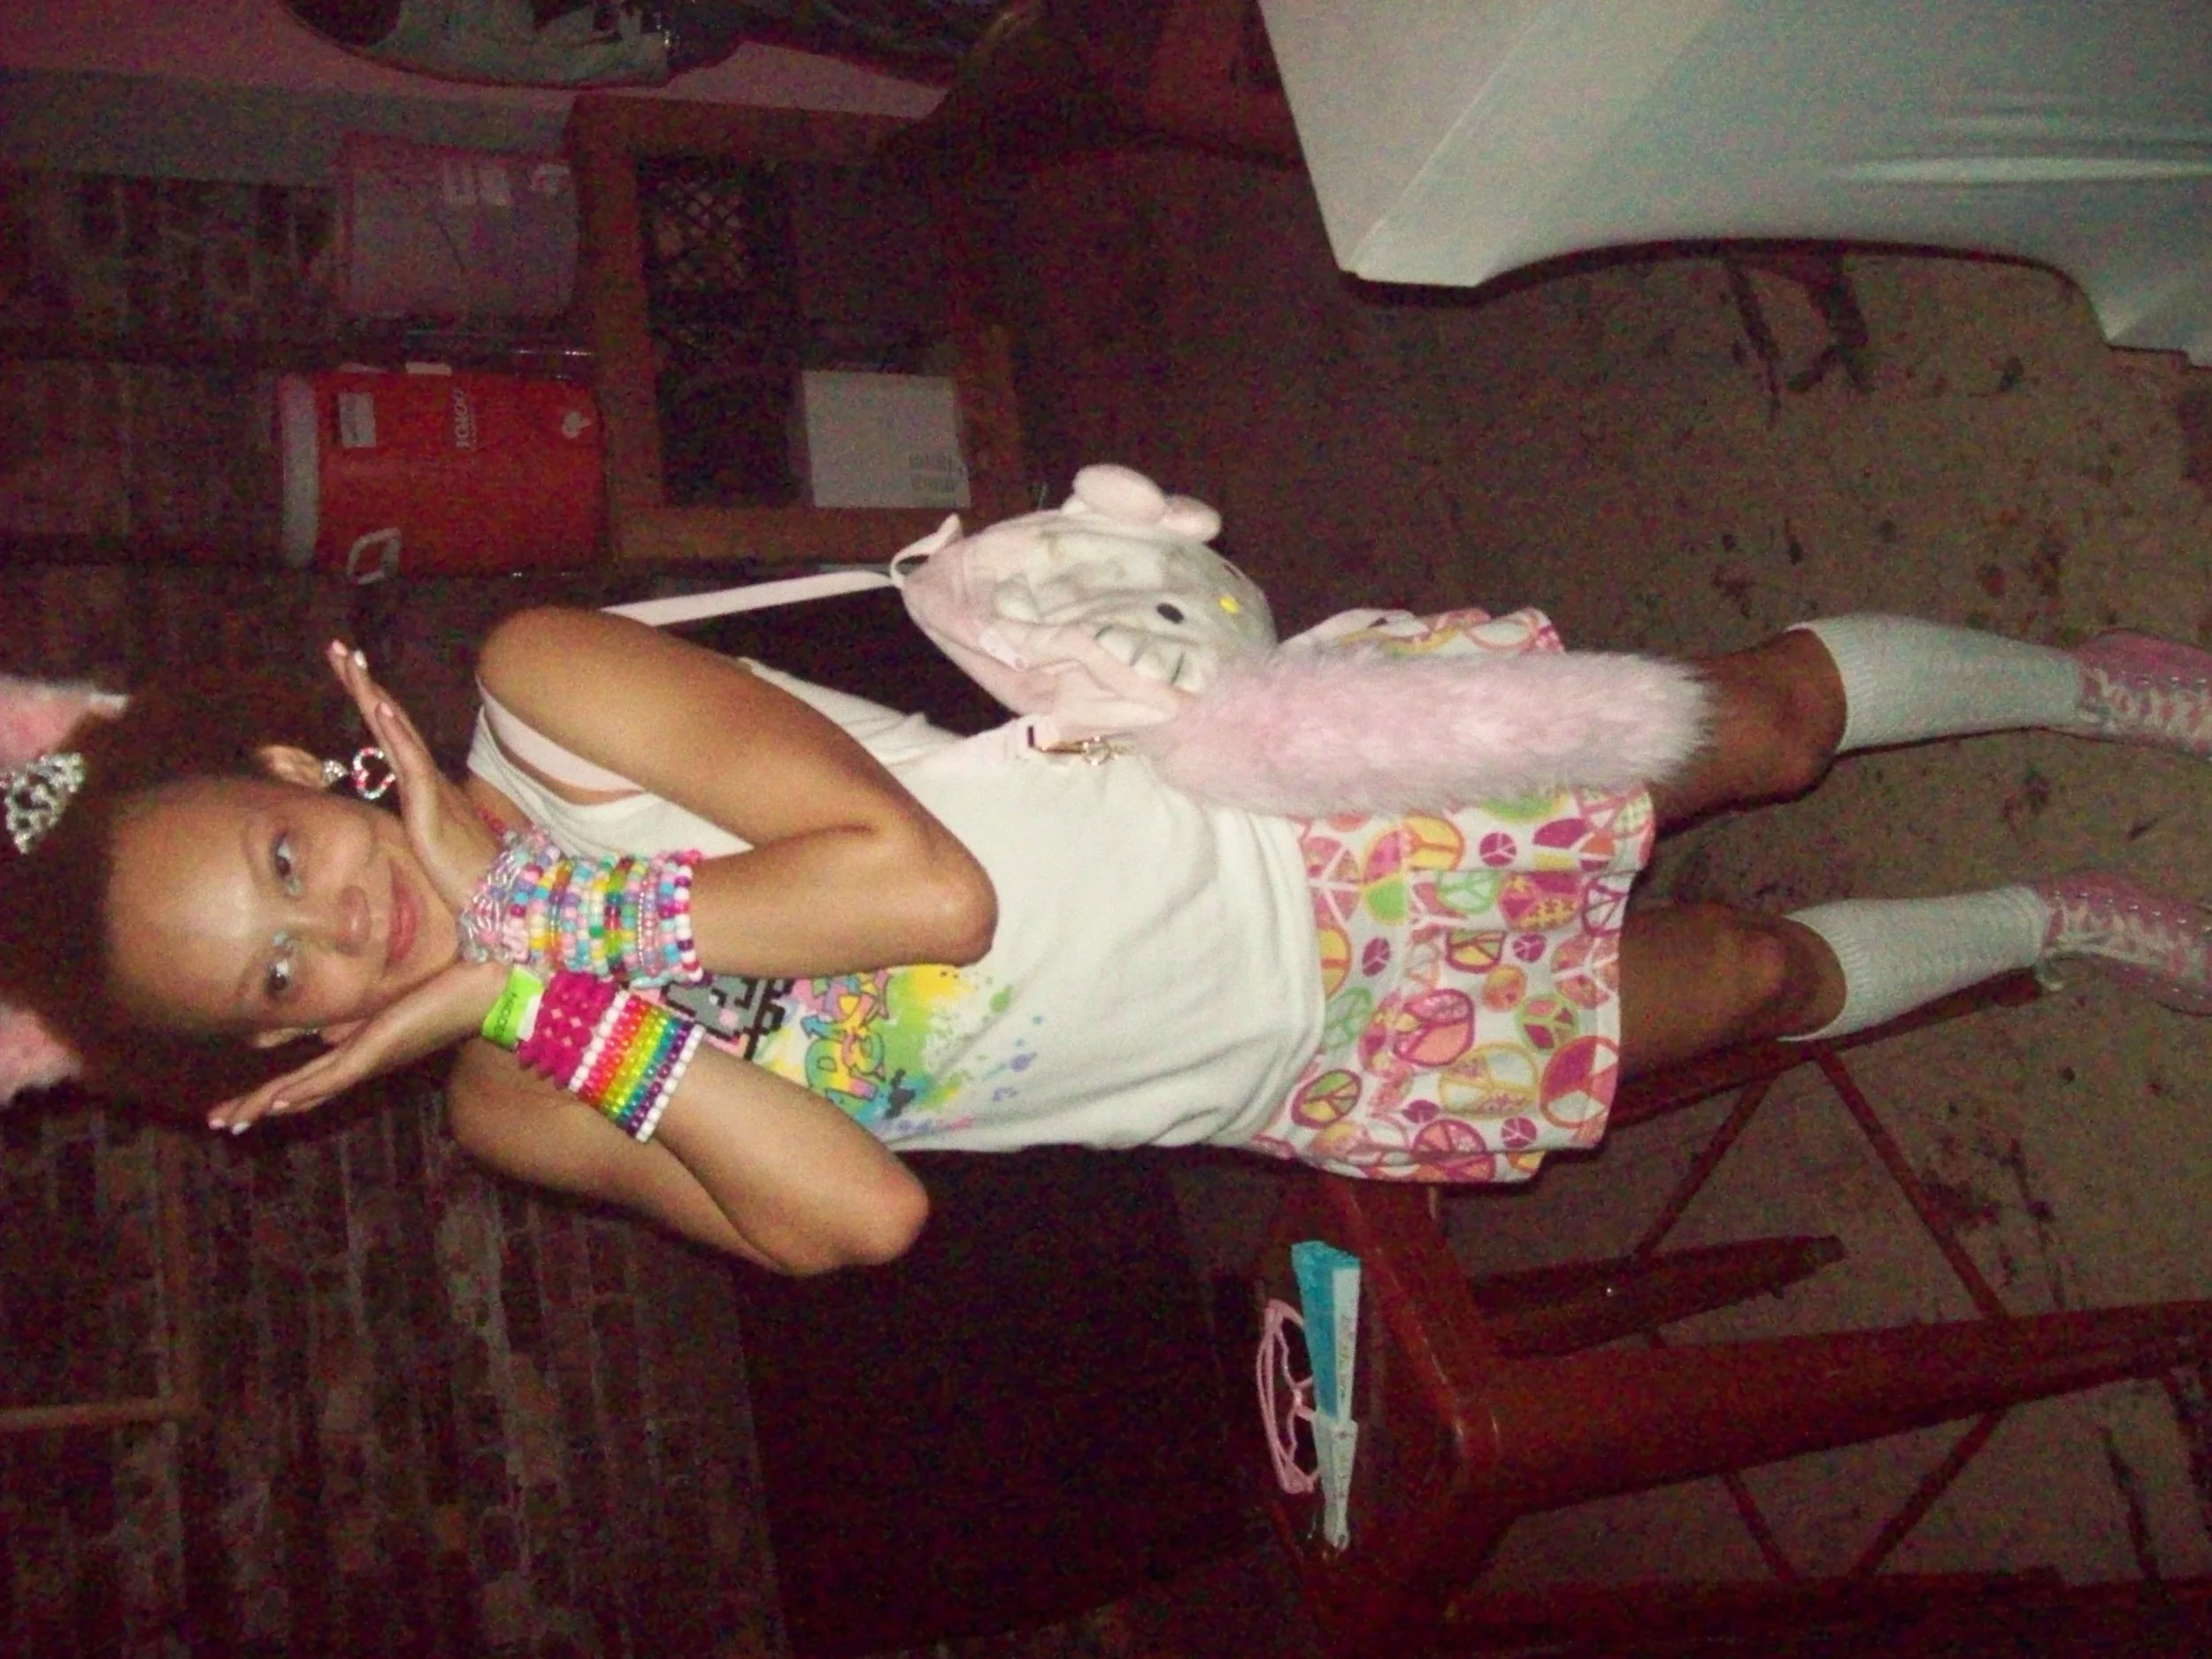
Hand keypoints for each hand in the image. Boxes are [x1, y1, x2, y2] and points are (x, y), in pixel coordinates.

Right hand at [207, 958, 509, 1132]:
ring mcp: (370, 1058)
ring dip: (267, 1104)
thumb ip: (355, 1021)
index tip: (242, 1104)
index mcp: (366, 1051)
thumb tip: (324, 1034)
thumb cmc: (450, 988)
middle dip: (258, 1106)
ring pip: (309, 1090)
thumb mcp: (387, 1006)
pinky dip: (302, 1088)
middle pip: (300, 1091)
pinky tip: (274, 1102)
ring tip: (230, 1120)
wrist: (488, 986)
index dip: (275, 1091)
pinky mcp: (378, 1048)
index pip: (311, 1077)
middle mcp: (364, 1061)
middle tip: (218, 1122)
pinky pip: (334, 1073)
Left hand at [328, 641, 500, 913]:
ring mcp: (430, 791)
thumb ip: (421, 816)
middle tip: (338, 648)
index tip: (348, 668)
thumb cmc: (470, 876)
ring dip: (374, 697)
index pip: (391, 733)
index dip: (370, 700)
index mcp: (424, 784)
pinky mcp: (431, 810)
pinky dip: (397, 735)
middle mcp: (427, 778)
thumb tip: (410, 804)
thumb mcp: (431, 839)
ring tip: (353, 665)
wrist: (502, 899)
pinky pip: (412, 766)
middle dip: (363, 685)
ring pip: (398, 735)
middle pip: (390, 722)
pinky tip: (382, 709)